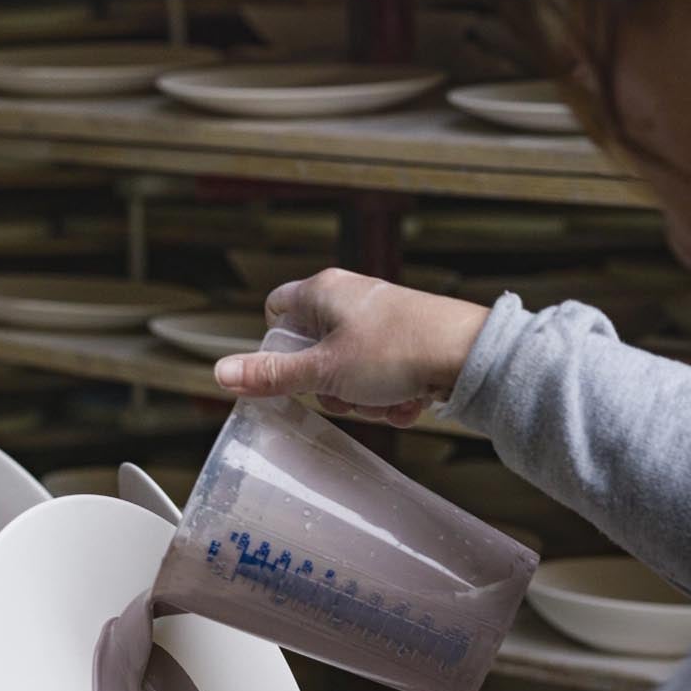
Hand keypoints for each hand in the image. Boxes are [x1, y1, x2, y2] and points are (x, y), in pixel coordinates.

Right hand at [215, 270, 490, 427]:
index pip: (275, 312)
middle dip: (330, 387)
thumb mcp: (324, 371)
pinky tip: (410, 400)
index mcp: (322, 290)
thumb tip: (221, 373)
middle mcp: (350, 298)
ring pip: (349, 374)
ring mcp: (380, 320)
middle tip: (348, 393)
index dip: (277, 348)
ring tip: (387, 398)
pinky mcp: (406, 341)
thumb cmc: (397, 350)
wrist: (468, 356)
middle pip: (313, 353)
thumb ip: (271, 375)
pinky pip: (382, 378)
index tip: (291, 374)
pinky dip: (392, 397)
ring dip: (365, 399)